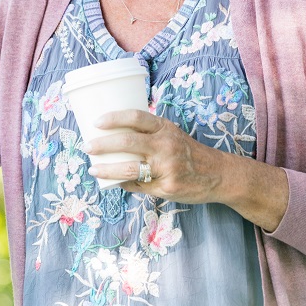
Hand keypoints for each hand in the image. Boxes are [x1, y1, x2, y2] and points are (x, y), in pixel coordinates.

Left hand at [86, 109, 288, 230]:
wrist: (218, 175)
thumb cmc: (186, 151)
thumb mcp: (170, 134)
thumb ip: (147, 134)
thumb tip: (110, 136)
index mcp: (165, 129)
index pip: (136, 117)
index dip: (114, 118)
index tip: (96, 122)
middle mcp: (166, 146)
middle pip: (127, 142)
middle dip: (102, 145)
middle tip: (87, 147)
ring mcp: (166, 168)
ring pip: (128, 169)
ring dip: (106, 169)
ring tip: (93, 169)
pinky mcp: (167, 188)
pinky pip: (138, 186)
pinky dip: (123, 184)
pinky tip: (113, 182)